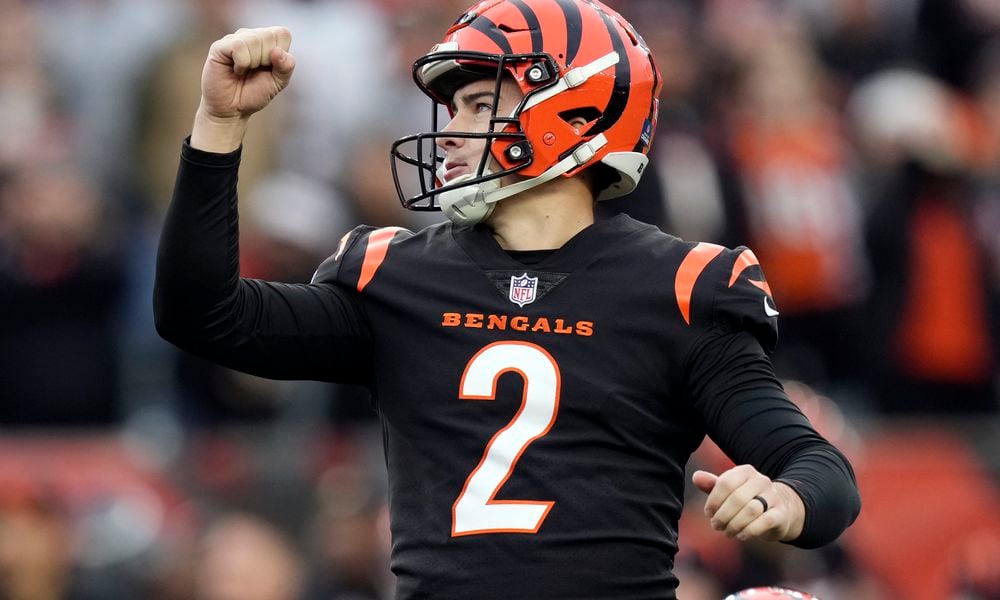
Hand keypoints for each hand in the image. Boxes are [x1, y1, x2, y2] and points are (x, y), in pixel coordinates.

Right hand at [192, 26, 294, 151]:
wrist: (232, 110)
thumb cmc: (254, 94)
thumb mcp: (278, 82)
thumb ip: (286, 67)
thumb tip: (278, 51)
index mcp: (267, 41)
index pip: (283, 34)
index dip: (280, 55)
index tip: (269, 68)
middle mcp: (251, 35)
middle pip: (269, 36)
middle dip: (266, 60)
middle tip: (254, 71)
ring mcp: (234, 39)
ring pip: (253, 39)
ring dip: (253, 63)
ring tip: (244, 71)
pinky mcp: (219, 46)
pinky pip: (238, 46)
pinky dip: (241, 63)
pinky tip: (236, 70)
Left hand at [692, 465, 803, 542]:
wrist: (780, 510)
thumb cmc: (747, 499)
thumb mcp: (729, 491)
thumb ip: (712, 485)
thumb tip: (696, 476)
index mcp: (745, 471)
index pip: (725, 483)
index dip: (714, 501)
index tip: (709, 513)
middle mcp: (761, 480)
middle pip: (737, 498)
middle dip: (723, 515)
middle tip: (716, 526)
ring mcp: (773, 496)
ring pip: (751, 510)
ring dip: (734, 524)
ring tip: (727, 532)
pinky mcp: (781, 513)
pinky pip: (765, 522)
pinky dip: (749, 530)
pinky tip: (741, 535)